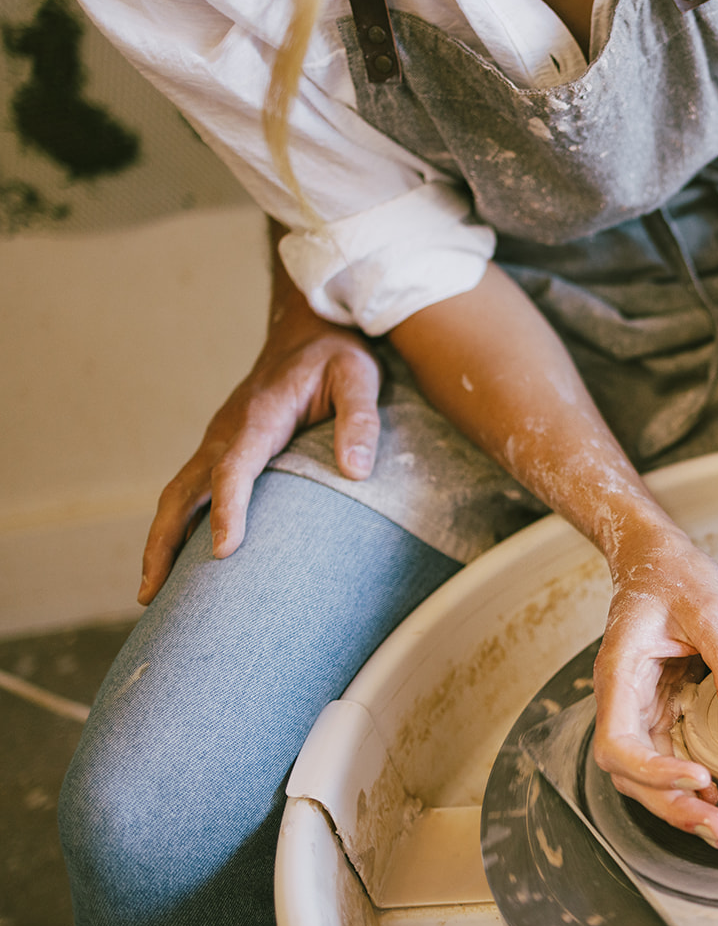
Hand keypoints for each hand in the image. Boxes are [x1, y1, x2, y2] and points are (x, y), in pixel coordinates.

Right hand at [139, 302, 379, 602]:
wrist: (309, 331)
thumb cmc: (337, 356)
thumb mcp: (359, 378)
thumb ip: (360, 420)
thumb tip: (357, 471)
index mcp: (259, 416)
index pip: (234, 468)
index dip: (227, 509)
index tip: (222, 551)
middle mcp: (227, 432)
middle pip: (183, 490)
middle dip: (165, 541)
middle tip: (152, 593)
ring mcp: (218, 441)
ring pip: (178, 495)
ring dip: (161, 541)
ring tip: (151, 595)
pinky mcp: (222, 449)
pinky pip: (191, 492)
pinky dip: (178, 526)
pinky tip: (179, 565)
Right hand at [590, 529, 717, 848]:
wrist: (654, 555)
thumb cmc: (671, 572)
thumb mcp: (710, 610)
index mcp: (620, 674)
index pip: (619, 743)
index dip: (654, 772)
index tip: (698, 778)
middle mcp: (621, 698)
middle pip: (630, 772)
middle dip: (670, 805)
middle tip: (716, 827)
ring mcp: (637, 707)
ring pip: (646, 772)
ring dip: (677, 803)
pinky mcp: (658, 707)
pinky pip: (667, 753)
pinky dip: (686, 781)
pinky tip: (716, 796)